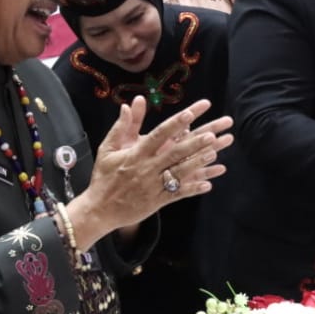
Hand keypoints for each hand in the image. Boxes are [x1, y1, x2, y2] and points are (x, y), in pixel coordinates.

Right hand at [70, 97, 233, 244]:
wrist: (99, 210)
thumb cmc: (103, 177)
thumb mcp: (108, 149)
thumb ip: (122, 126)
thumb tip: (129, 104)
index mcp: (136, 154)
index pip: (159, 134)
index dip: (176, 123)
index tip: (190, 112)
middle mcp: (146, 168)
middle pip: (175, 153)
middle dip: (194, 143)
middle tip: (212, 134)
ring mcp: (153, 186)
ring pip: (180, 173)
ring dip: (198, 163)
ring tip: (215, 153)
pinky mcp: (157, 201)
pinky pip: (178, 194)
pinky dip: (193, 189)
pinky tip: (209, 184)